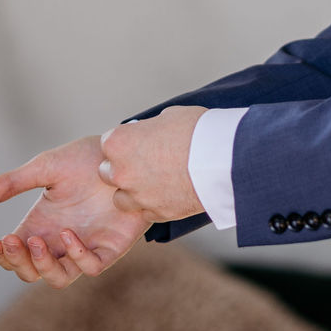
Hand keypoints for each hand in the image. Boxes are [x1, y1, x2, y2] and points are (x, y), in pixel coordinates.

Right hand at [0, 134, 151, 288]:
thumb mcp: (44, 168)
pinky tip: (68, 234)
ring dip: (43, 266)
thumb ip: (11, 183)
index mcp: (41, 225)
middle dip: (18, 262)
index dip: (2, 256)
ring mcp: (85, 246)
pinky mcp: (110, 247)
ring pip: (58, 278)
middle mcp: (60, 241)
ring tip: (35, 242)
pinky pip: (91, 267)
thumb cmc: (86, 159)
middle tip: (13, 240)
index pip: (14, 255)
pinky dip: (77, 257)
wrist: (125, 152)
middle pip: (31, 272)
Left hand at [97, 106, 206, 221]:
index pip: (108, 143)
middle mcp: (121, 172)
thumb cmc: (198, 132)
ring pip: (121, 198)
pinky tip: (168, 194)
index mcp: (119, 143)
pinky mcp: (156, 213)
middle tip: (144, 163)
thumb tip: (150, 133)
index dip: (124, 142)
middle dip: (122, 168)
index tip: (137, 143)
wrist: (223, 160)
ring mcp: (138, 196)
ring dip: (132, 191)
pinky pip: (145, 212)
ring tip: (154, 182)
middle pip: (107, 173)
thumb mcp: (168, 117)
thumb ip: (150, 129)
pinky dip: (153, 205)